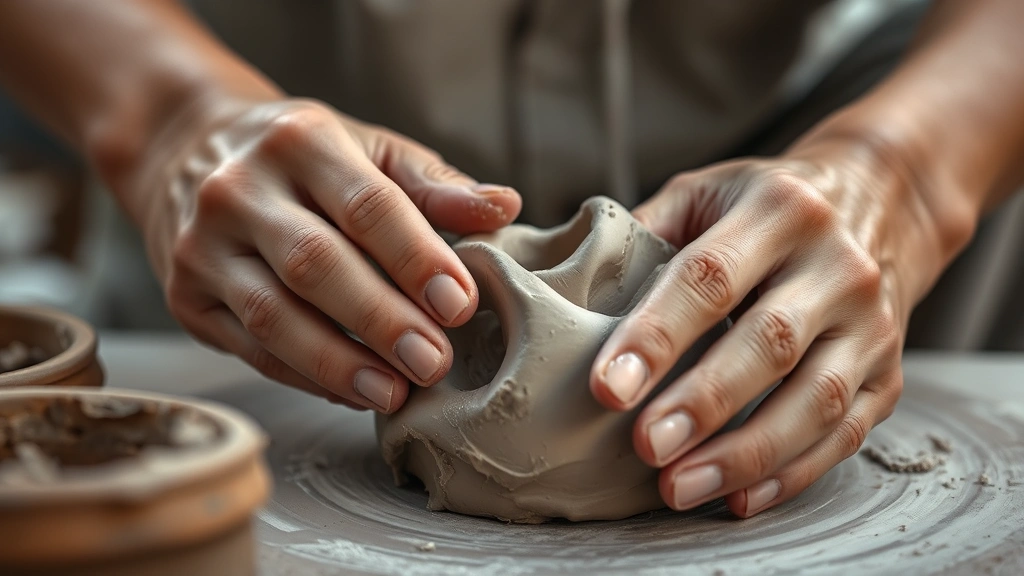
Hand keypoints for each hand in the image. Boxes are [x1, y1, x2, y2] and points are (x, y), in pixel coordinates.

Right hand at [126, 97, 519, 412]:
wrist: (189, 151)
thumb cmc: (304, 159)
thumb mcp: (370, 150)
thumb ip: (435, 186)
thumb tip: (505, 207)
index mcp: (300, 140)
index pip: (367, 206)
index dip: (416, 259)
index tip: (460, 304)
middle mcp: (240, 189)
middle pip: (316, 264)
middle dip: (381, 320)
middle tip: (433, 362)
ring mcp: (203, 246)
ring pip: (274, 315)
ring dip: (339, 362)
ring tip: (395, 392)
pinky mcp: (187, 296)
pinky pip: (252, 347)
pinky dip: (306, 375)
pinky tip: (353, 391)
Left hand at [589, 134, 953, 516]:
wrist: (878, 202)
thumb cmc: (767, 205)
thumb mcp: (707, 192)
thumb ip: (646, 234)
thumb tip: (572, 292)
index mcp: (782, 210)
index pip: (710, 277)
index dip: (657, 335)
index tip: (607, 387)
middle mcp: (838, 266)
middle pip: (770, 343)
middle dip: (703, 402)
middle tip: (646, 446)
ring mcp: (871, 325)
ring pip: (816, 400)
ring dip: (745, 453)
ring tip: (679, 486)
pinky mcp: (890, 374)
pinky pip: (847, 434)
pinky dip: (791, 474)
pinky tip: (738, 498)